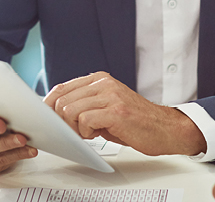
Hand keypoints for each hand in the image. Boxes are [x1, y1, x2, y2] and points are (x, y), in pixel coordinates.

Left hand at [43, 71, 205, 155]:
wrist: (165, 129)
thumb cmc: (135, 122)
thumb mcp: (106, 107)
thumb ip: (85, 104)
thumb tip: (56, 111)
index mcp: (99, 79)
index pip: (61, 88)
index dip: (49, 106)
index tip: (48, 120)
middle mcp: (104, 83)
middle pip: (61, 100)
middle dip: (62, 121)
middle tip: (76, 132)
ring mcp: (110, 95)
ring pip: (70, 110)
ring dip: (75, 128)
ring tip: (90, 132)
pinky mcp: (116, 111)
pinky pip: (84, 120)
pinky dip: (86, 132)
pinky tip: (99, 134)